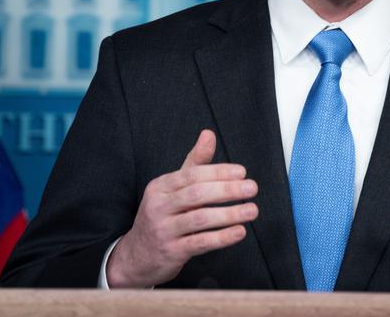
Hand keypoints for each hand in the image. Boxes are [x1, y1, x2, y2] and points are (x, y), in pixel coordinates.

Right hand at [106, 129, 258, 287]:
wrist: (137, 256)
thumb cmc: (162, 216)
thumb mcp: (172, 188)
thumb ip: (194, 163)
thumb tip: (209, 134)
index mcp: (160, 187)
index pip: (192, 175)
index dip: (218, 172)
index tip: (242, 172)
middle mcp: (159, 206)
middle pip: (196, 195)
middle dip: (227, 190)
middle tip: (252, 188)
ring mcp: (164, 230)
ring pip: (200, 219)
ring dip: (230, 214)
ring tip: (252, 210)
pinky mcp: (172, 252)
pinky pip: (200, 243)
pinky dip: (222, 237)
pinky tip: (240, 232)